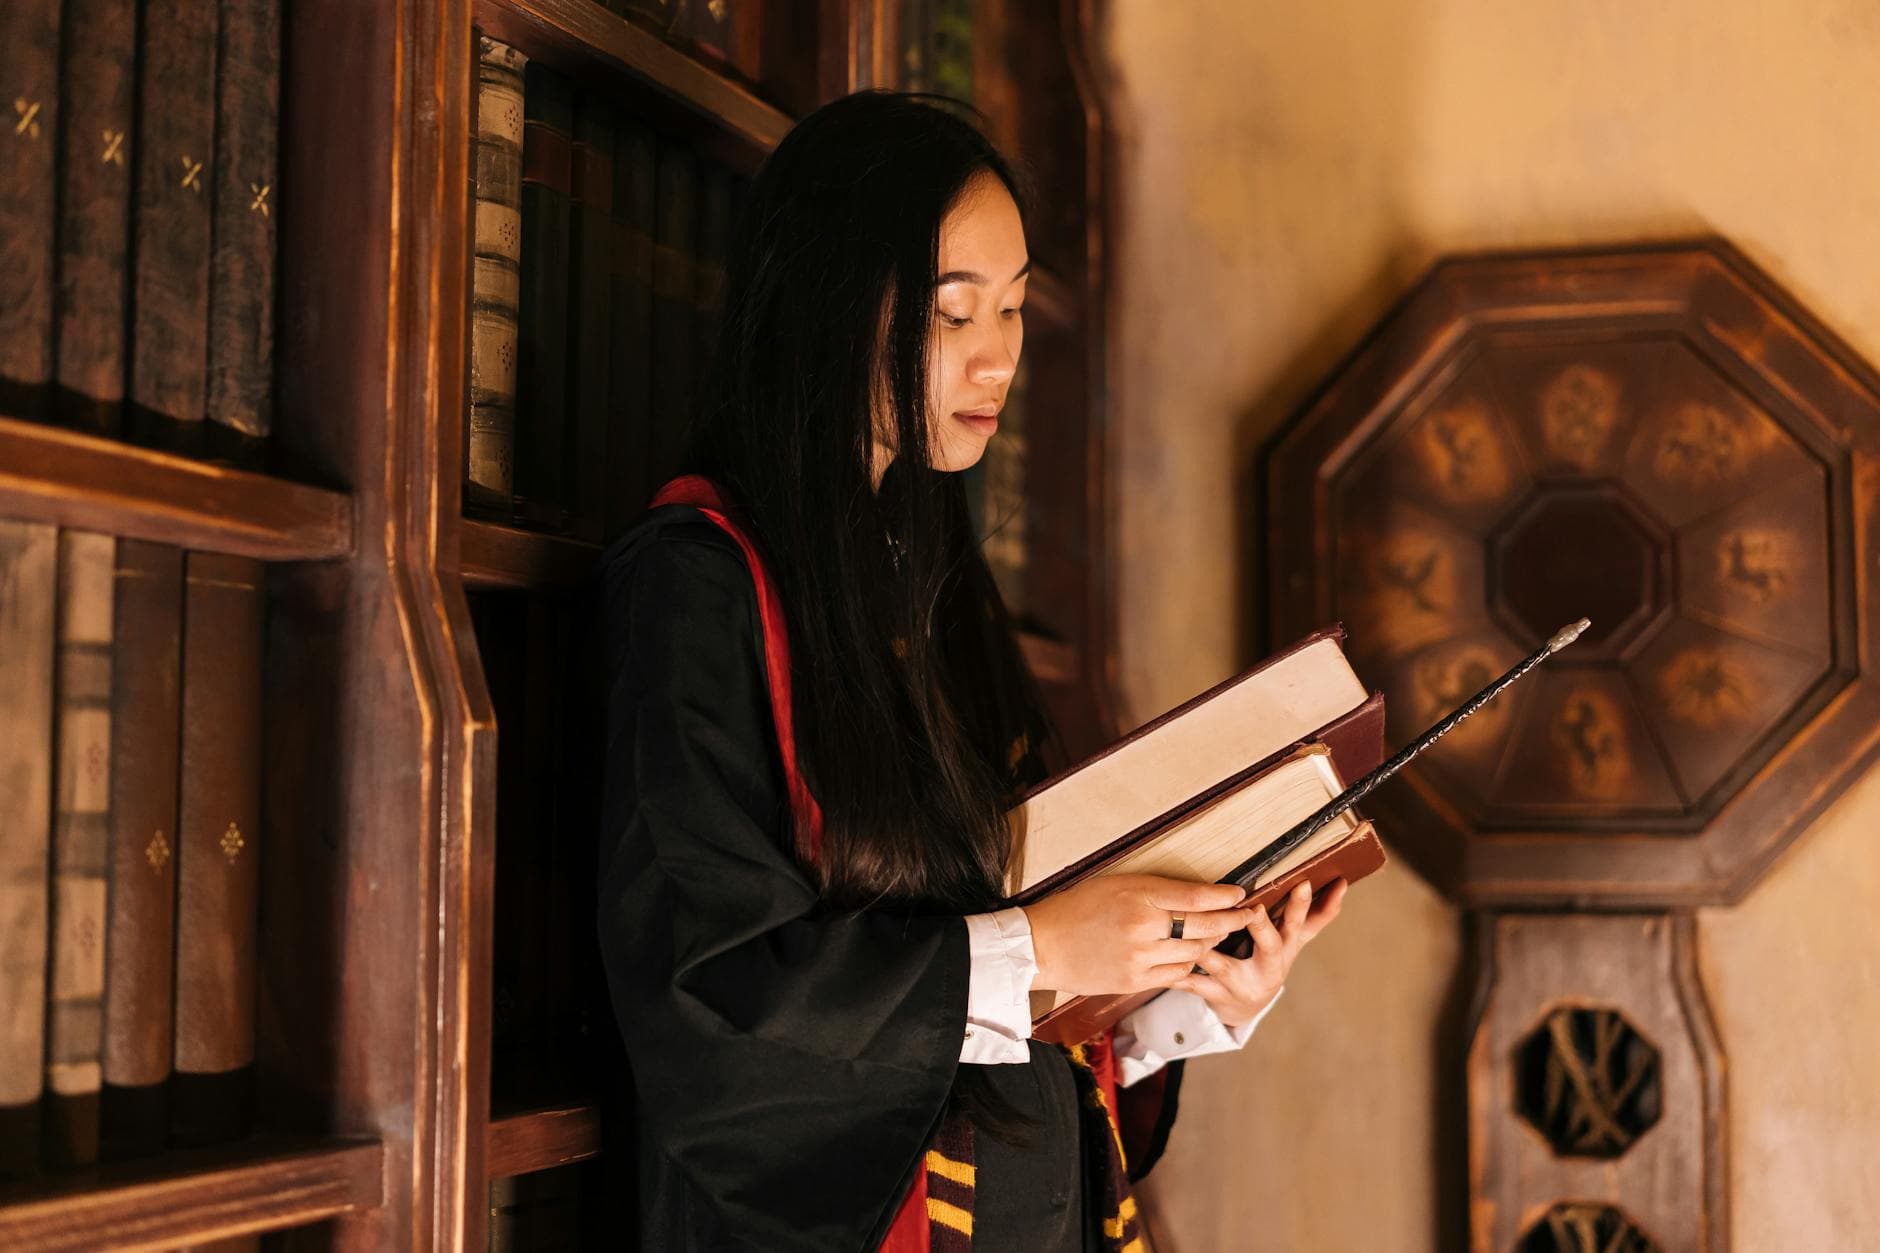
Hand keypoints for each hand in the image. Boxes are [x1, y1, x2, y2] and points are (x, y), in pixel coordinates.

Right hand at [1022, 875, 1257, 996]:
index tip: (1241, 893)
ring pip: (1194, 952)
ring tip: (1223, 934)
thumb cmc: (1078, 907)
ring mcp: (1141, 958)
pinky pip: (1177, 973)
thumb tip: (1196, 895)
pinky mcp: (1136, 981)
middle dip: (1232, 920)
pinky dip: (1190, 963)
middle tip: (1249, 915)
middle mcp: (1143, 927)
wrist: (1042, 945)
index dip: (1224, 896)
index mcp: (1138, 896)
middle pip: (1203, 926)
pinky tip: (1195, 954)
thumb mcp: (1116, 884)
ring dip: (1213, 943)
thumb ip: (1156, 890)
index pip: (1195, 897)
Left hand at [1176, 878, 1346, 1027]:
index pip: (1301, 924)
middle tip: (1256, 909)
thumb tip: (1344, 884)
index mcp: (1286, 948)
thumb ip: (1317, 915)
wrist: (1244, 1009)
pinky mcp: (1216, 996)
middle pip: (1271, 945)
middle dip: (1262, 927)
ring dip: (1209, 949)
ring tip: (1196, 931)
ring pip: (1224, 964)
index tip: (1304, 884)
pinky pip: (1194, 983)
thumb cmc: (1268, 961)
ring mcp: (1242, 984)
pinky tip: (1165, 964)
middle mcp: (1269, 967)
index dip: (1303, 906)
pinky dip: (1179, 973)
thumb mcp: (1293, 941)